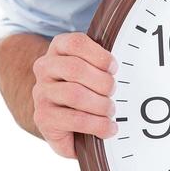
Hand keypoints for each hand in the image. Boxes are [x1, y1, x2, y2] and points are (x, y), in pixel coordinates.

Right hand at [32, 32, 118, 158]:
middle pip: (75, 68)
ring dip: (101, 105)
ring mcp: (41, 93)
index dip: (99, 55)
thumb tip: (128, 65)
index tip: (114, 68)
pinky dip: (98, 124)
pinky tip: (108, 128)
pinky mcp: (43, 118)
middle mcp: (45, 69)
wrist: (60, 117)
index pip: (76, 42)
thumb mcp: (91, 68)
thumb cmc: (83, 87)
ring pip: (75, 94)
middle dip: (103, 82)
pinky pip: (75, 119)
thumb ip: (102, 62)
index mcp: (58, 49)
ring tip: (111, 111)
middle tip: (113, 92)